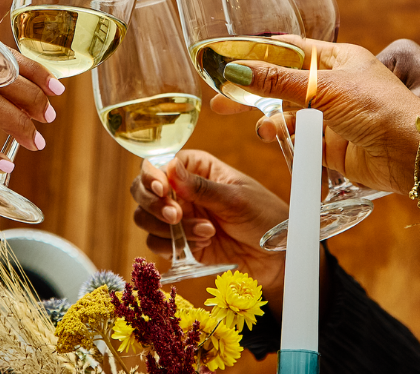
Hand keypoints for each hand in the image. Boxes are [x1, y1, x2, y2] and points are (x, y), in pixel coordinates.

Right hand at [131, 150, 287, 296]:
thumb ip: (201, 187)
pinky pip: (158, 244)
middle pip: (142, 191)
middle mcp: (181, 190)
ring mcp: (179, 218)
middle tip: (175, 215)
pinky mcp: (180, 243)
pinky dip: (174, 246)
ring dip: (167, 228)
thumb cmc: (263, 215)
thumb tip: (169, 168)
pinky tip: (204, 243)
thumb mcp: (235, 198)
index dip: (151, 176)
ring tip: (206, 231)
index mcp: (195, 168)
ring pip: (145, 219)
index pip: (157, 165)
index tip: (162, 190)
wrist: (278, 255)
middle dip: (153, 204)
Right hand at [216, 37, 419, 195]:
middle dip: (253, 89)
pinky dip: (284, 136)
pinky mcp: (330, 145)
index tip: (229, 56)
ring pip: (288, 112)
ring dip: (270, 117)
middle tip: (221, 95)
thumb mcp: (323, 87)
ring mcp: (331, 116)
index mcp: (337, 59)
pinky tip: (273, 135)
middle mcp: (333, 85)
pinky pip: (298, 138)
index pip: (290, 48)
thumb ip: (277, 81)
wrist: (412, 155)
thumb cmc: (379, 107)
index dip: (259, 50)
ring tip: (260, 126)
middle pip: (282, 82)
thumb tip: (237, 71)